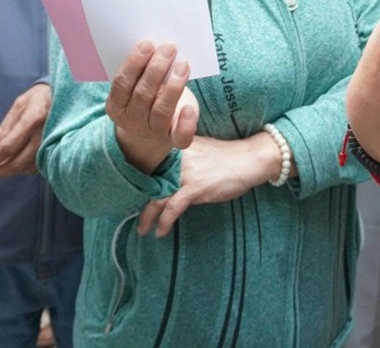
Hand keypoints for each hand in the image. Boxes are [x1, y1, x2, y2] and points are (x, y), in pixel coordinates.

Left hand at [0, 83, 51, 176]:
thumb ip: (6, 125)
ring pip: (28, 167)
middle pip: (18, 162)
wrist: (65, 96)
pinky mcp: (56, 150)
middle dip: (0, 170)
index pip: (8, 146)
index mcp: (32, 121)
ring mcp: (51, 145)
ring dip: (11, 171)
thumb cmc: (38, 98)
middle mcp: (43, 135)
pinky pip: (38, 166)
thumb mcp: (20, 104)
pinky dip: (24, 169)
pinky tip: (15, 164)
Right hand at [107, 41, 198, 174]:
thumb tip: (157, 45)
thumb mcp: (138, 83)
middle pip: (142, 95)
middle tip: (169, 48)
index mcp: (117, 105)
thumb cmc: (147, 95)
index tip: (148, 44)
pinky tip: (190, 108)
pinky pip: (180, 136)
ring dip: (173, 86)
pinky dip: (186, 123)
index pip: (122, 83)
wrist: (154, 128)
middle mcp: (132, 121)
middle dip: (156, 69)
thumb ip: (141, 70)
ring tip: (183, 65)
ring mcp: (153, 132)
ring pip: (161, 111)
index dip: (134, 63)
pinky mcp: (174, 140)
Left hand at [137, 134, 278, 237]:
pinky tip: (160, 232)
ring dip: (147, 216)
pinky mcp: (195, 187)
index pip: (148, 165)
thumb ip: (180, 158)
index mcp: (175, 148)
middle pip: (149, 183)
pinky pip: (172, 208)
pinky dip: (164, 222)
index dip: (138, 183)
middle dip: (138, 202)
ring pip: (157, 197)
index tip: (131, 195)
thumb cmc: (225, 156)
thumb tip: (165, 173)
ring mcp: (185, 173)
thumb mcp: (198, 150)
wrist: (248, 159)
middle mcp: (176, 159)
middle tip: (135, 216)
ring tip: (142, 230)